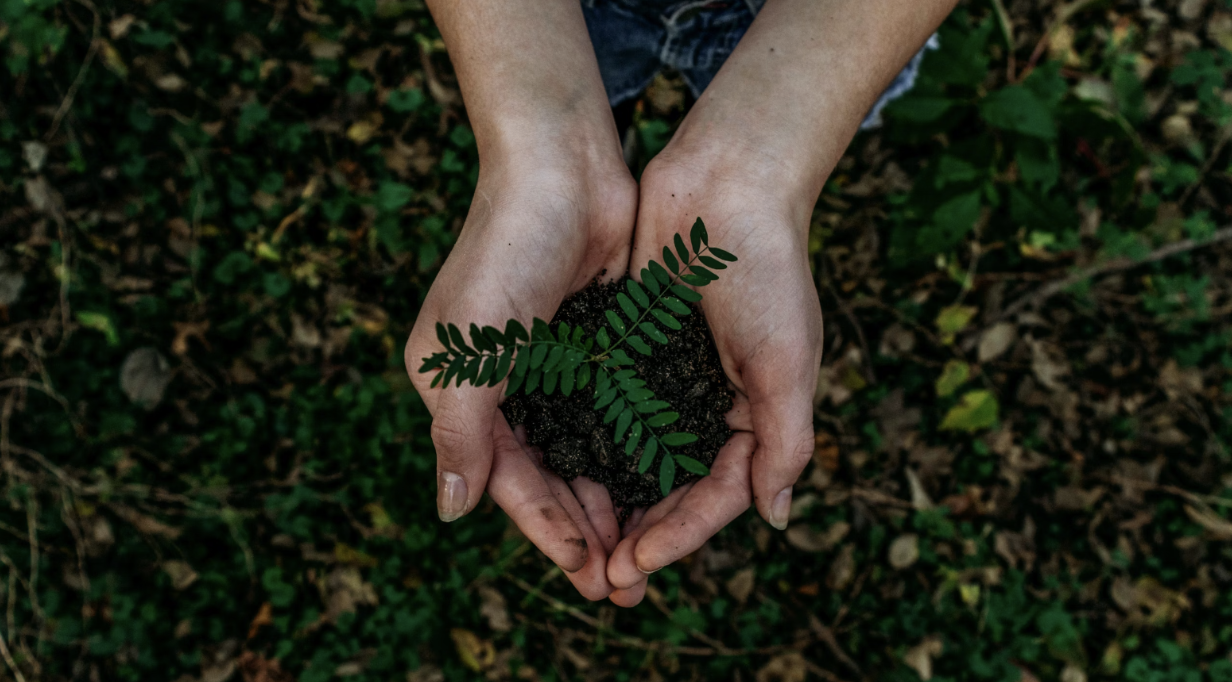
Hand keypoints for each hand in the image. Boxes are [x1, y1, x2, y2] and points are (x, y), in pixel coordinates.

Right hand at [405, 147, 636, 600]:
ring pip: (585, 452)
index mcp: (461, 390)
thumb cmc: (505, 250)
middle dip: (583, 530)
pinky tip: (662, 484)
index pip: (506, 479)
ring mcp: (553, 366)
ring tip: (646, 550)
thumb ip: (460, 432)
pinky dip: (633, 451)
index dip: (546, 529)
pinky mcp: (596, 344)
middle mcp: (504, 385)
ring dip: (612, 501)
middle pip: (548, 476)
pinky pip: (614, 413)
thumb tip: (451, 511)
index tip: (587, 572)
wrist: (562, 165)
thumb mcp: (469, 349)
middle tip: (624, 584)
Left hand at [605, 149, 823, 602]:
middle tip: (602, 579)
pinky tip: (557, 474)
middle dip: (640, 535)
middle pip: (671, 489)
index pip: (716, 495)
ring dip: (609, 503)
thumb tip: (775, 519)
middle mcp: (708, 405)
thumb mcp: (787, 361)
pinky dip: (586, 444)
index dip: (679, 535)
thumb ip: (785, 441)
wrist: (725, 183)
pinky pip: (605, 409)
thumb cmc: (767, 270)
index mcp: (753, 415)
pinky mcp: (628, 349)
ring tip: (577, 546)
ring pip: (632, 458)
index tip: (637, 563)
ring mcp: (665, 379)